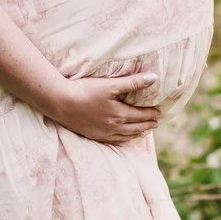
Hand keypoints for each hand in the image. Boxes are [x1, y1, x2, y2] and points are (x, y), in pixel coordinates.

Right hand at [45, 72, 162, 143]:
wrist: (61, 103)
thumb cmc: (85, 91)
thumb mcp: (111, 84)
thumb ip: (133, 82)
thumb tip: (154, 78)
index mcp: (120, 114)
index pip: (141, 115)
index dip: (151, 114)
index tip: (159, 113)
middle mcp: (114, 127)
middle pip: (135, 128)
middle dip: (147, 125)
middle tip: (156, 123)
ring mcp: (103, 133)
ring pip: (125, 136)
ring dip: (137, 133)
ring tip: (144, 132)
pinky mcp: (93, 135)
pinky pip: (113, 141)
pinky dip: (123, 140)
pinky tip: (123, 138)